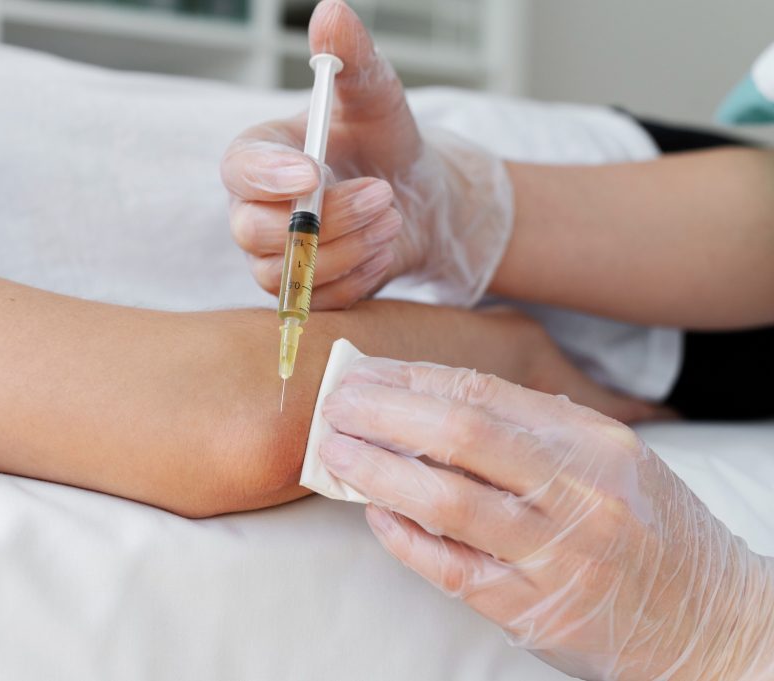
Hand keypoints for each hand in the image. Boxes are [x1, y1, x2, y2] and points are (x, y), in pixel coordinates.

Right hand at [221, 0, 512, 309]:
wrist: (417, 199)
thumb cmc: (387, 143)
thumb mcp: (377, 98)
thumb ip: (353, 60)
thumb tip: (331, 13)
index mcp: (259, 156)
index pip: (237, 170)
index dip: (268, 176)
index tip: (312, 171)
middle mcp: (254, 210)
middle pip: (256, 232)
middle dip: (325, 218)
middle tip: (383, 195)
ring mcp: (274, 256)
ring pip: (287, 271)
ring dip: (349, 247)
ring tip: (393, 216)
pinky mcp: (301, 292)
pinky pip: (317, 299)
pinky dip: (359, 275)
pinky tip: (385, 247)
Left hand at [318, 358, 773, 679]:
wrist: (709, 622)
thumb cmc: (648, 529)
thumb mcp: (612, 462)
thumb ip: (535, 430)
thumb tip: (433, 398)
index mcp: (595, 444)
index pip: (485, 395)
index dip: (413, 379)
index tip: (365, 372)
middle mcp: (580, 494)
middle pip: (460, 436)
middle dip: (384, 414)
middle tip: (334, 404)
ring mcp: (558, 555)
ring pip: (448, 502)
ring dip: (379, 472)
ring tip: (336, 454)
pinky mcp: (535, 609)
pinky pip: (452, 568)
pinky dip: (404, 538)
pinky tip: (374, 515)